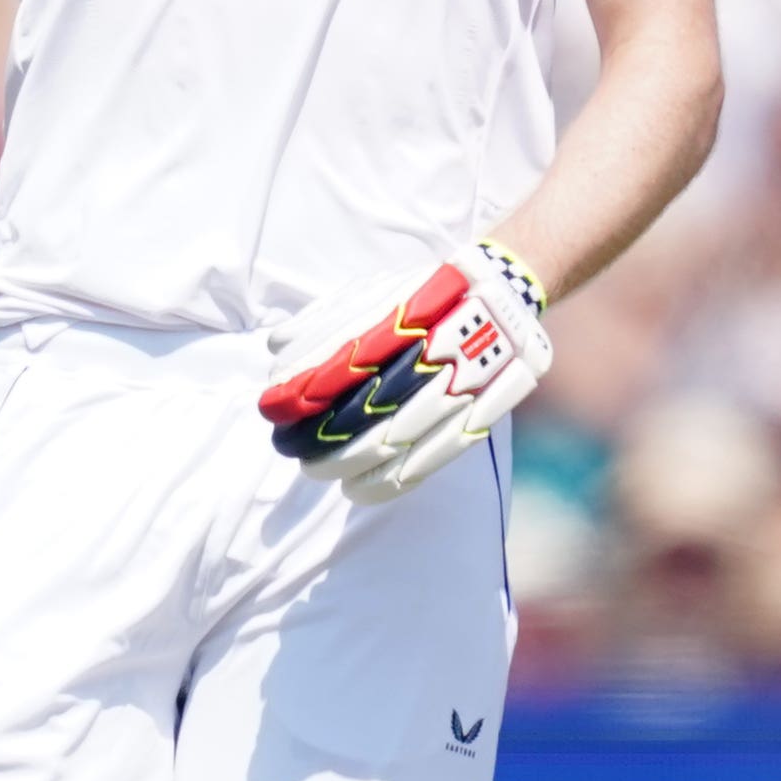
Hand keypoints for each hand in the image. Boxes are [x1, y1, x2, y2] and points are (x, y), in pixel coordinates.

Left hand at [259, 242, 552, 502]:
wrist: (506, 290)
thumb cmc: (425, 295)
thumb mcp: (378, 291)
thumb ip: (330, 319)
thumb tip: (277, 347)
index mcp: (410, 312)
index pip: (345, 357)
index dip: (306, 389)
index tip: (274, 410)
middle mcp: (439, 346)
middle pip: (369, 405)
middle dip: (322, 436)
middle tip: (292, 450)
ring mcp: (468, 380)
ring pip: (400, 437)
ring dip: (351, 462)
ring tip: (318, 471)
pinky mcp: (487, 409)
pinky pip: (435, 457)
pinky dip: (393, 480)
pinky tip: (360, 490)